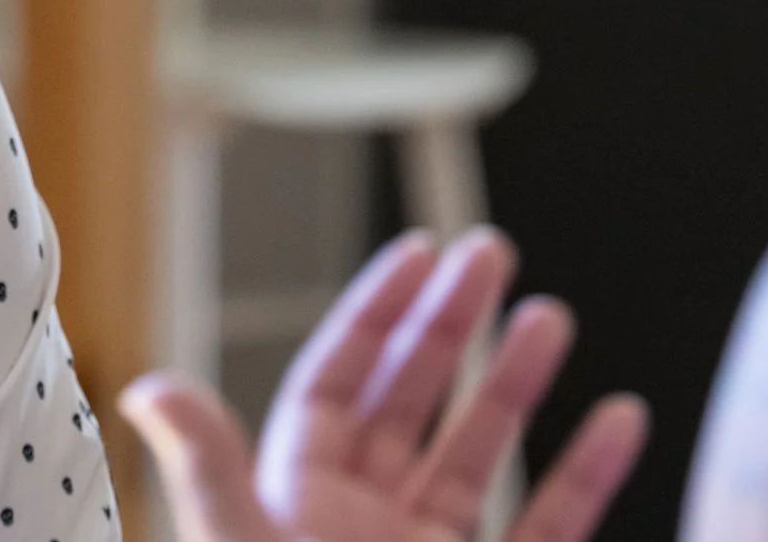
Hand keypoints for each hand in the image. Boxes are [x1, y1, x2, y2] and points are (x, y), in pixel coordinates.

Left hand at [122, 228, 647, 541]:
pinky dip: (584, 474)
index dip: (376, 314)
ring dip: (516, 386)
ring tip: (552, 316)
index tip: (419, 252)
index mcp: (297, 505)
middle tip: (493, 253)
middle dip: (451, 325)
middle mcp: (363, 528)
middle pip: (410, 401)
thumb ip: (208, 475)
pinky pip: (545, 527)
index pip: (339, 383)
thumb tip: (148, 385)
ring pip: (479, 455)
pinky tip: (619, 418)